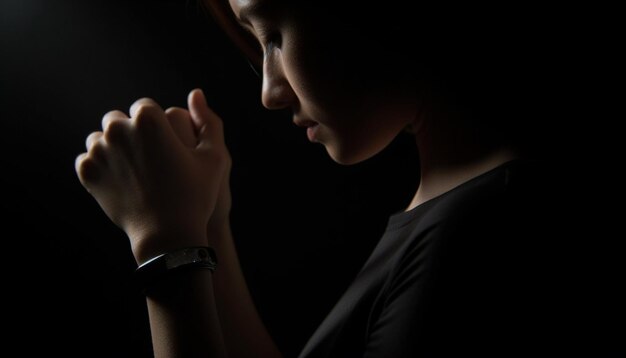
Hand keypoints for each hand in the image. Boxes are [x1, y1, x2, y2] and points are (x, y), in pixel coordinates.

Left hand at [75, 89, 228, 261]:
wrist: (168, 235)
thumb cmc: (195, 194)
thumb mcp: (214, 157)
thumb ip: (209, 121)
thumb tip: (195, 93)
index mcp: (148, 119)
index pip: (144, 108)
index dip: (157, 128)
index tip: (165, 149)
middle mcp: (118, 128)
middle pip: (119, 119)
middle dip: (131, 134)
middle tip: (150, 162)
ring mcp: (99, 151)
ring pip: (101, 138)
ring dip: (113, 149)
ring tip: (135, 173)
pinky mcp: (86, 172)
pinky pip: (88, 159)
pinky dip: (101, 168)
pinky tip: (121, 182)